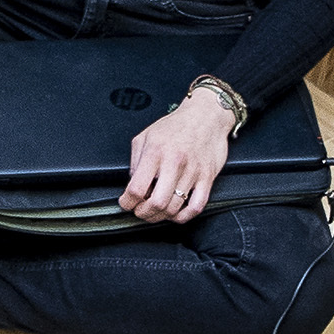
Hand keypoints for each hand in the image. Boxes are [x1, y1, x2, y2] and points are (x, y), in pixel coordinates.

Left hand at [121, 86, 234, 222]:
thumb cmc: (175, 126)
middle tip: (139, 212)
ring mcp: (193, 172)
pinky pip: (197, 206)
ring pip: (175, 207)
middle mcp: (174, 163)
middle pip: (157, 202)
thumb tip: (132, 183)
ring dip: (161, 217)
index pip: (137, 188)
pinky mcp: (208, 178)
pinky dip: (184, 216)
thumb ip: (136, 161)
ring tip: (154, 214)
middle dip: (143, 213)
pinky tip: (175, 215)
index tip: (125, 204)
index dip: (127, 202)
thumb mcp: (145, 137)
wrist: (206, 117)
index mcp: (155, 153)